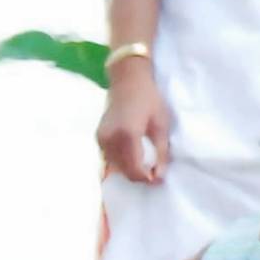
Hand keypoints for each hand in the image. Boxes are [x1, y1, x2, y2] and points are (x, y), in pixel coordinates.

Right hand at [98, 65, 173, 185]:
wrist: (128, 80)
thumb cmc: (149, 99)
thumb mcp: (161, 125)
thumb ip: (161, 152)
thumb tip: (160, 176)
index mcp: (127, 135)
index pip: (135, 170)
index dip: (147, 179)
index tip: (159, 179)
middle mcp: (110, 139)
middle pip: (124, 171)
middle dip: (139, 176)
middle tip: (155, 173)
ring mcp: (101, 138)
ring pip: (115, 167)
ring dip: (129, 170)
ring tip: (145, 165)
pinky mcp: (98, 136)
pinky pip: (109, 158)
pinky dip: (121, 162)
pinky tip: (133, 156)